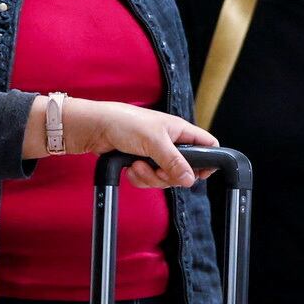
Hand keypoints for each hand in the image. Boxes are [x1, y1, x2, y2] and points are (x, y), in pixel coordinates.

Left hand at [53, 99, 212, 189]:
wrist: (95, 128)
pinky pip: (149, 180)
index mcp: (180, 131)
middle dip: (169, 175)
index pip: (207, 145)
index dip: (208, 161)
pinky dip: (139, 178)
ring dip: (150, 177)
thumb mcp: (154, 141)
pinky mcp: (142, 163)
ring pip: (165, 178)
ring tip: (137, 165)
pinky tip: (130, 168)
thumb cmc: (124, 122)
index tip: (199, 174)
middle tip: (157, 169)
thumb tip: (190, 179)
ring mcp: (156, 154)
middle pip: (185, 170)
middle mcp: (170, 143)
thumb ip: (175, 161)